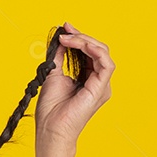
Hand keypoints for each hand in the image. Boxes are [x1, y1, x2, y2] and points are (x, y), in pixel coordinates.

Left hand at [33, 21, 113, 145]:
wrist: (50, 129)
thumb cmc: (51, 109)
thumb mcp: (54, 75)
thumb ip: (59, 57)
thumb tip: (60, 40)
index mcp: (88, 78)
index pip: (89, 52)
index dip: (78, 37)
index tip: (64, 27)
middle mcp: (98, 81)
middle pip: (97, 49)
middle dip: (81, 36)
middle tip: (65, 30)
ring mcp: (102, 85)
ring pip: (102, 53)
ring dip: (85, 41)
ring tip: (68, 38)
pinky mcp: (101, 88)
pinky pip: (106, 64)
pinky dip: (93, 50)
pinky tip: (78, 44)